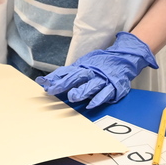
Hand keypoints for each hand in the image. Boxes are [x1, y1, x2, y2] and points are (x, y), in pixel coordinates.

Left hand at [35, 32, 157, 108]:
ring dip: (82, 91)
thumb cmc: (99, 65)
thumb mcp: (82, 66)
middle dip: (64, 84)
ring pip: (91, 86)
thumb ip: (67, 74)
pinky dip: (98, 99)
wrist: (122, 60)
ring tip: (72, 97)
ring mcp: (103, 79)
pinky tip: (91, 105)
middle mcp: (92, 72)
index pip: (67, 72)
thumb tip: (47, 80)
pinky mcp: (113, 87)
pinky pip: (105, 93)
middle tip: (53, 90)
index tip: (42, 82)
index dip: (55, 77)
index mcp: (83, 67)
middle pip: (77, 77)